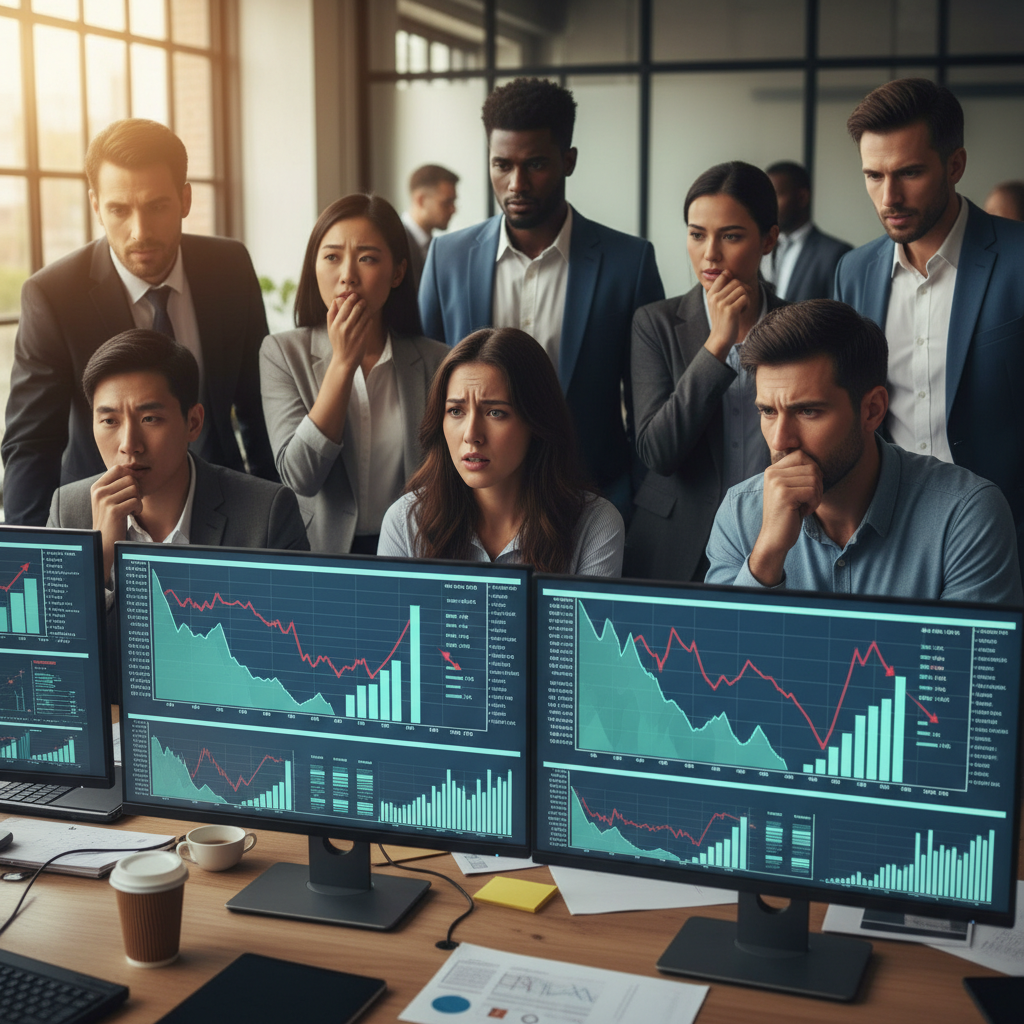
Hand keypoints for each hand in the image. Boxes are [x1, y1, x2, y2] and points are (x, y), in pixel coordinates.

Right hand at [90, 466, 141, 583]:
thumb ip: (118, 485)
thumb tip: (136, 471)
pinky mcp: (113, 511)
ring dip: (138, 499)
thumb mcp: (110, 499)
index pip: (119, 468)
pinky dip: (138, 508)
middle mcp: (99, 491)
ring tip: (132, 509)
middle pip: (130, 478)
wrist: (105, 541)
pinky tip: (132, 514)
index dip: (131, 476)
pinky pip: (136, 501)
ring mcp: (105, 501)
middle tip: (134, 501)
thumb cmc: (112, 519)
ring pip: (134, 489)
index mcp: (97, 486)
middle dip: (137, 490)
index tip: (134, 489)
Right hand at [325, 293, 372, 373]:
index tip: (355, 296)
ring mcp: (355, 333)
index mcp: (336, 324)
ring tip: (367, 308)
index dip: (351, 299)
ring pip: (364, 315)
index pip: (345, 306)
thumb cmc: (337, 343)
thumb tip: (335, 300)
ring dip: (366, 310)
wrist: (344, 361)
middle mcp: (345, 328)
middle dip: (361, 302)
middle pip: (356, 309)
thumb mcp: (330, 329)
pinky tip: (368, 318)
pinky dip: (369, 319)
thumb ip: (331, 314)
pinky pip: (368, 324)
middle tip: (363, 300)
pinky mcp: (363, 338)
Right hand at [704, 270, 755, 361]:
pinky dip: (747, 305)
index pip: (724, 275)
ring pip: (742, 290)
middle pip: (736, 282)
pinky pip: (745, 298)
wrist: (720, 338)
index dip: (734, 280)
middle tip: (742, 300)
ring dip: (745, 298)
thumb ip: (721, 289)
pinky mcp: (730, 310)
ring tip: (741, 307)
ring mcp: (721, 303)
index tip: (737, 291)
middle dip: (743, 290)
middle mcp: (714, 297)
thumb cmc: (722, 320)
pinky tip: (741, 312)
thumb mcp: (717, 303)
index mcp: (710, 294)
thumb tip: (729, 272)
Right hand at [748, 451, 822, 586]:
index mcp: (772, 469)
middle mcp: (772, 472)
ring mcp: (777, 483)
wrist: (774, 538)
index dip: (813, 471)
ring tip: (804, 506)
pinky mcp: (784, 494)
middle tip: (807, 500)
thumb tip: (819, 455)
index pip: (802, 455)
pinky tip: (803, 512)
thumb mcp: (791, 489)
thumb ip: (798, 472)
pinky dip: (813, 503)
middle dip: (817, 485)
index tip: (806, 489)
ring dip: (816, 496)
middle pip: (812, 466)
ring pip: (814, 479)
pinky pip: (812, 491)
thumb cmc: (788, 514)